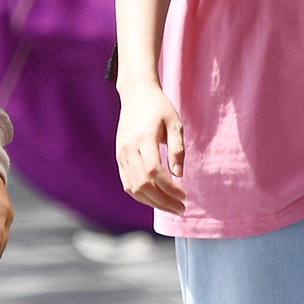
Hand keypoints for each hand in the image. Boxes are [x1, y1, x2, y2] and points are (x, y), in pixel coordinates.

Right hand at [115, 83, 186, 213]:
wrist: (136, 94)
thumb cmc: (159, 108)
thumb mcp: (174, 123)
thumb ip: (177, 149)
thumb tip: (179, 175)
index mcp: (143, 139)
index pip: (154, 172)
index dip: (169, 188)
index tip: (184, 195)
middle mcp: (128, 149)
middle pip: (143, 184)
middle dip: (163, 201)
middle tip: (181, 209)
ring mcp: (121, 154)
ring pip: (133, 188)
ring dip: (152, 202)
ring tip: (171, 208)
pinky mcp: (119, 157)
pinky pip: (127, 183)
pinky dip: (141, 195)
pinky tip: (156, 199)